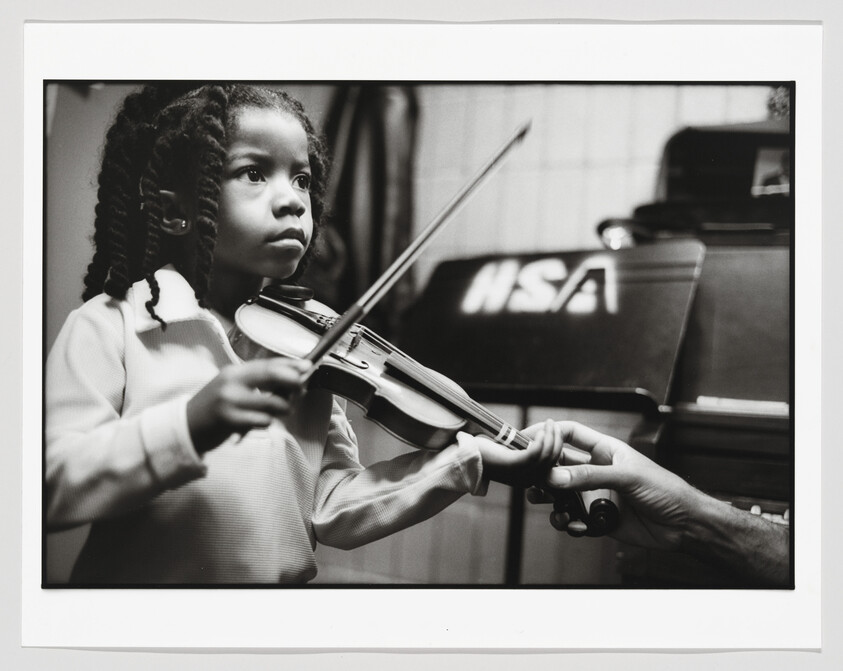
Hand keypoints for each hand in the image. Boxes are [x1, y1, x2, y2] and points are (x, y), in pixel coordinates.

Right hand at [186, 357, 310, 452]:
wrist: (186, 426)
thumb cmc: (215, 407)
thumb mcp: (233, 388)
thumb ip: (258, 383)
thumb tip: (293, 379)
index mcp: (234, 371)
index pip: (268, 363)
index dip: (290, 364)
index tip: (308, 366)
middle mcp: (232, 382)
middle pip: (271, 375)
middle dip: (292, 381)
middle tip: (301, 389)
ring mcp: (230, 400)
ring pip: (272, 402)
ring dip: (282, 409)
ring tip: (277, 412)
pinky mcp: (229, 420)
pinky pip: (262, 421)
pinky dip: (266, 423)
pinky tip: (257, 423)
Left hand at [470, 418, 562, 486]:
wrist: (466, 457)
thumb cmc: (485, 453)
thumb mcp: (509, 453)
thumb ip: (522, 450)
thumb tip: (534, 439)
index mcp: (527, 478)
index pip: (551, 465)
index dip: (556, 447)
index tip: (555, 431)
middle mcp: (528, 480)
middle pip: (552, 461)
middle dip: (556, 440)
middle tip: (554, 424)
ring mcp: (522, 474)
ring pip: (547, 456)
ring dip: (551, 437)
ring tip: (550, 424)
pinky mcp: (514, 465)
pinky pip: (536, 454)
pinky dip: (542, 442)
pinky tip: (542, 432)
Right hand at [528, 421, 706, 550]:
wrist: (684, 525)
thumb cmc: (666, 490)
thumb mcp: (627, 477)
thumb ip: (590, 476)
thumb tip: (556, 477)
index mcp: (604, 450)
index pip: (569, 434)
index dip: (548, 433)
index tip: (527, 438)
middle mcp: (596, 471)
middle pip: (557, 465)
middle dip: (541, 472)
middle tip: (531, 481)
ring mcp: (595, 494)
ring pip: (560, 494)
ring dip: (550, 501)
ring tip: (549, 506)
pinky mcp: (598, 517)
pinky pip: (573, 519)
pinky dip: (568, 523)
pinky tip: (576, 526)